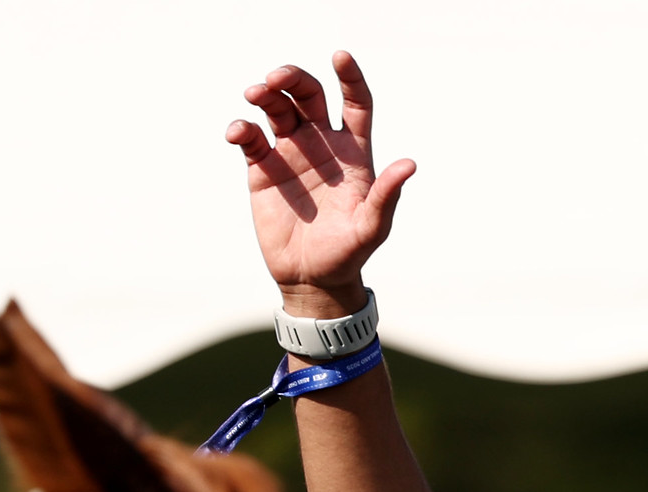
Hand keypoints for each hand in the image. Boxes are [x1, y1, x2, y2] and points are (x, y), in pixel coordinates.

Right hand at [227, 53, 415, 318]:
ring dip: (265, 94)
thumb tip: (409, 165)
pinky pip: (251, 138)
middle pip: (309, 94)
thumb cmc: (349, 253)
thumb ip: (386, 195)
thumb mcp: (372, 227)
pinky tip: (238, 132)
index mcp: (353, 152)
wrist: (313, 279)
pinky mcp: (262, 168)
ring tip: (256, 94)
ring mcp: (290, 153)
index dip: (351, 77)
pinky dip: (242, 129)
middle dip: (293, 77)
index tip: (340, 57)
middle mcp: (321, 144)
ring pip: (278, 107)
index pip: (355, 102)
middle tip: (276, 78)